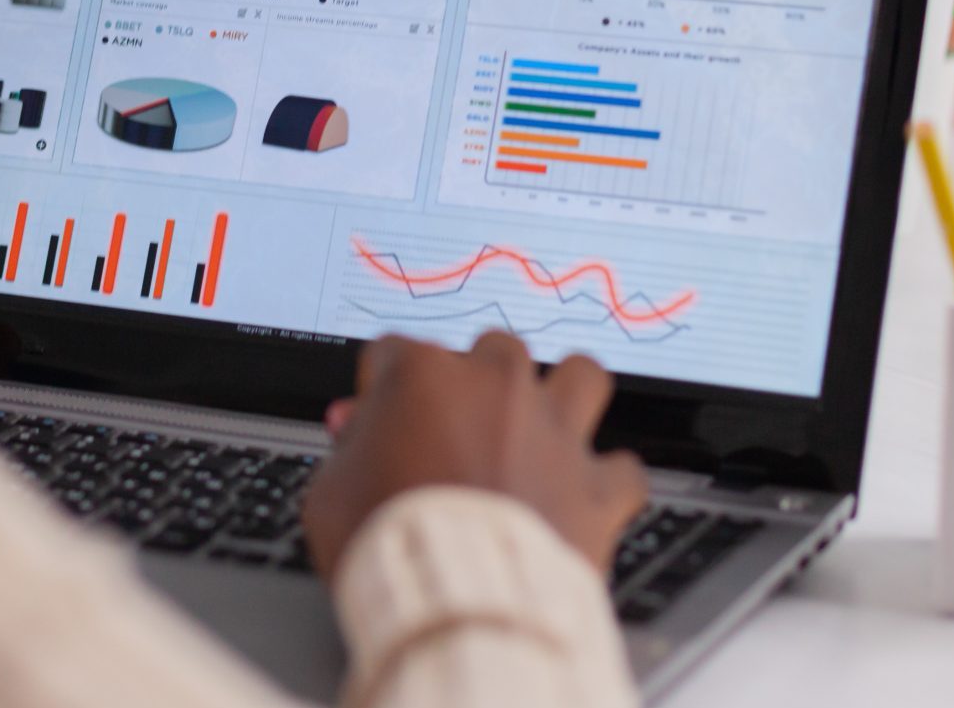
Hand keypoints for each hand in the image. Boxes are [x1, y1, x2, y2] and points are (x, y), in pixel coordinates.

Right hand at [304, 334, 645, 579]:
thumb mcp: (330, 493)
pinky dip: (607, 482)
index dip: (379, 393)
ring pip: (581, 375)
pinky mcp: (596, 487)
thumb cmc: (387, 548)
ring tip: (545, 424)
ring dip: (564, 395)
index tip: (376, 426)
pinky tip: (587, 498)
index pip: (394, 352)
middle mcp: (498, 387)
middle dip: (475, 380)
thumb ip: (346, 449)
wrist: (456, 603)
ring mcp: (555, 433)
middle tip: (459, 424)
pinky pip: (623, 469)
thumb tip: (356, 431)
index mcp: (425, 375)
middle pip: (492, 350)